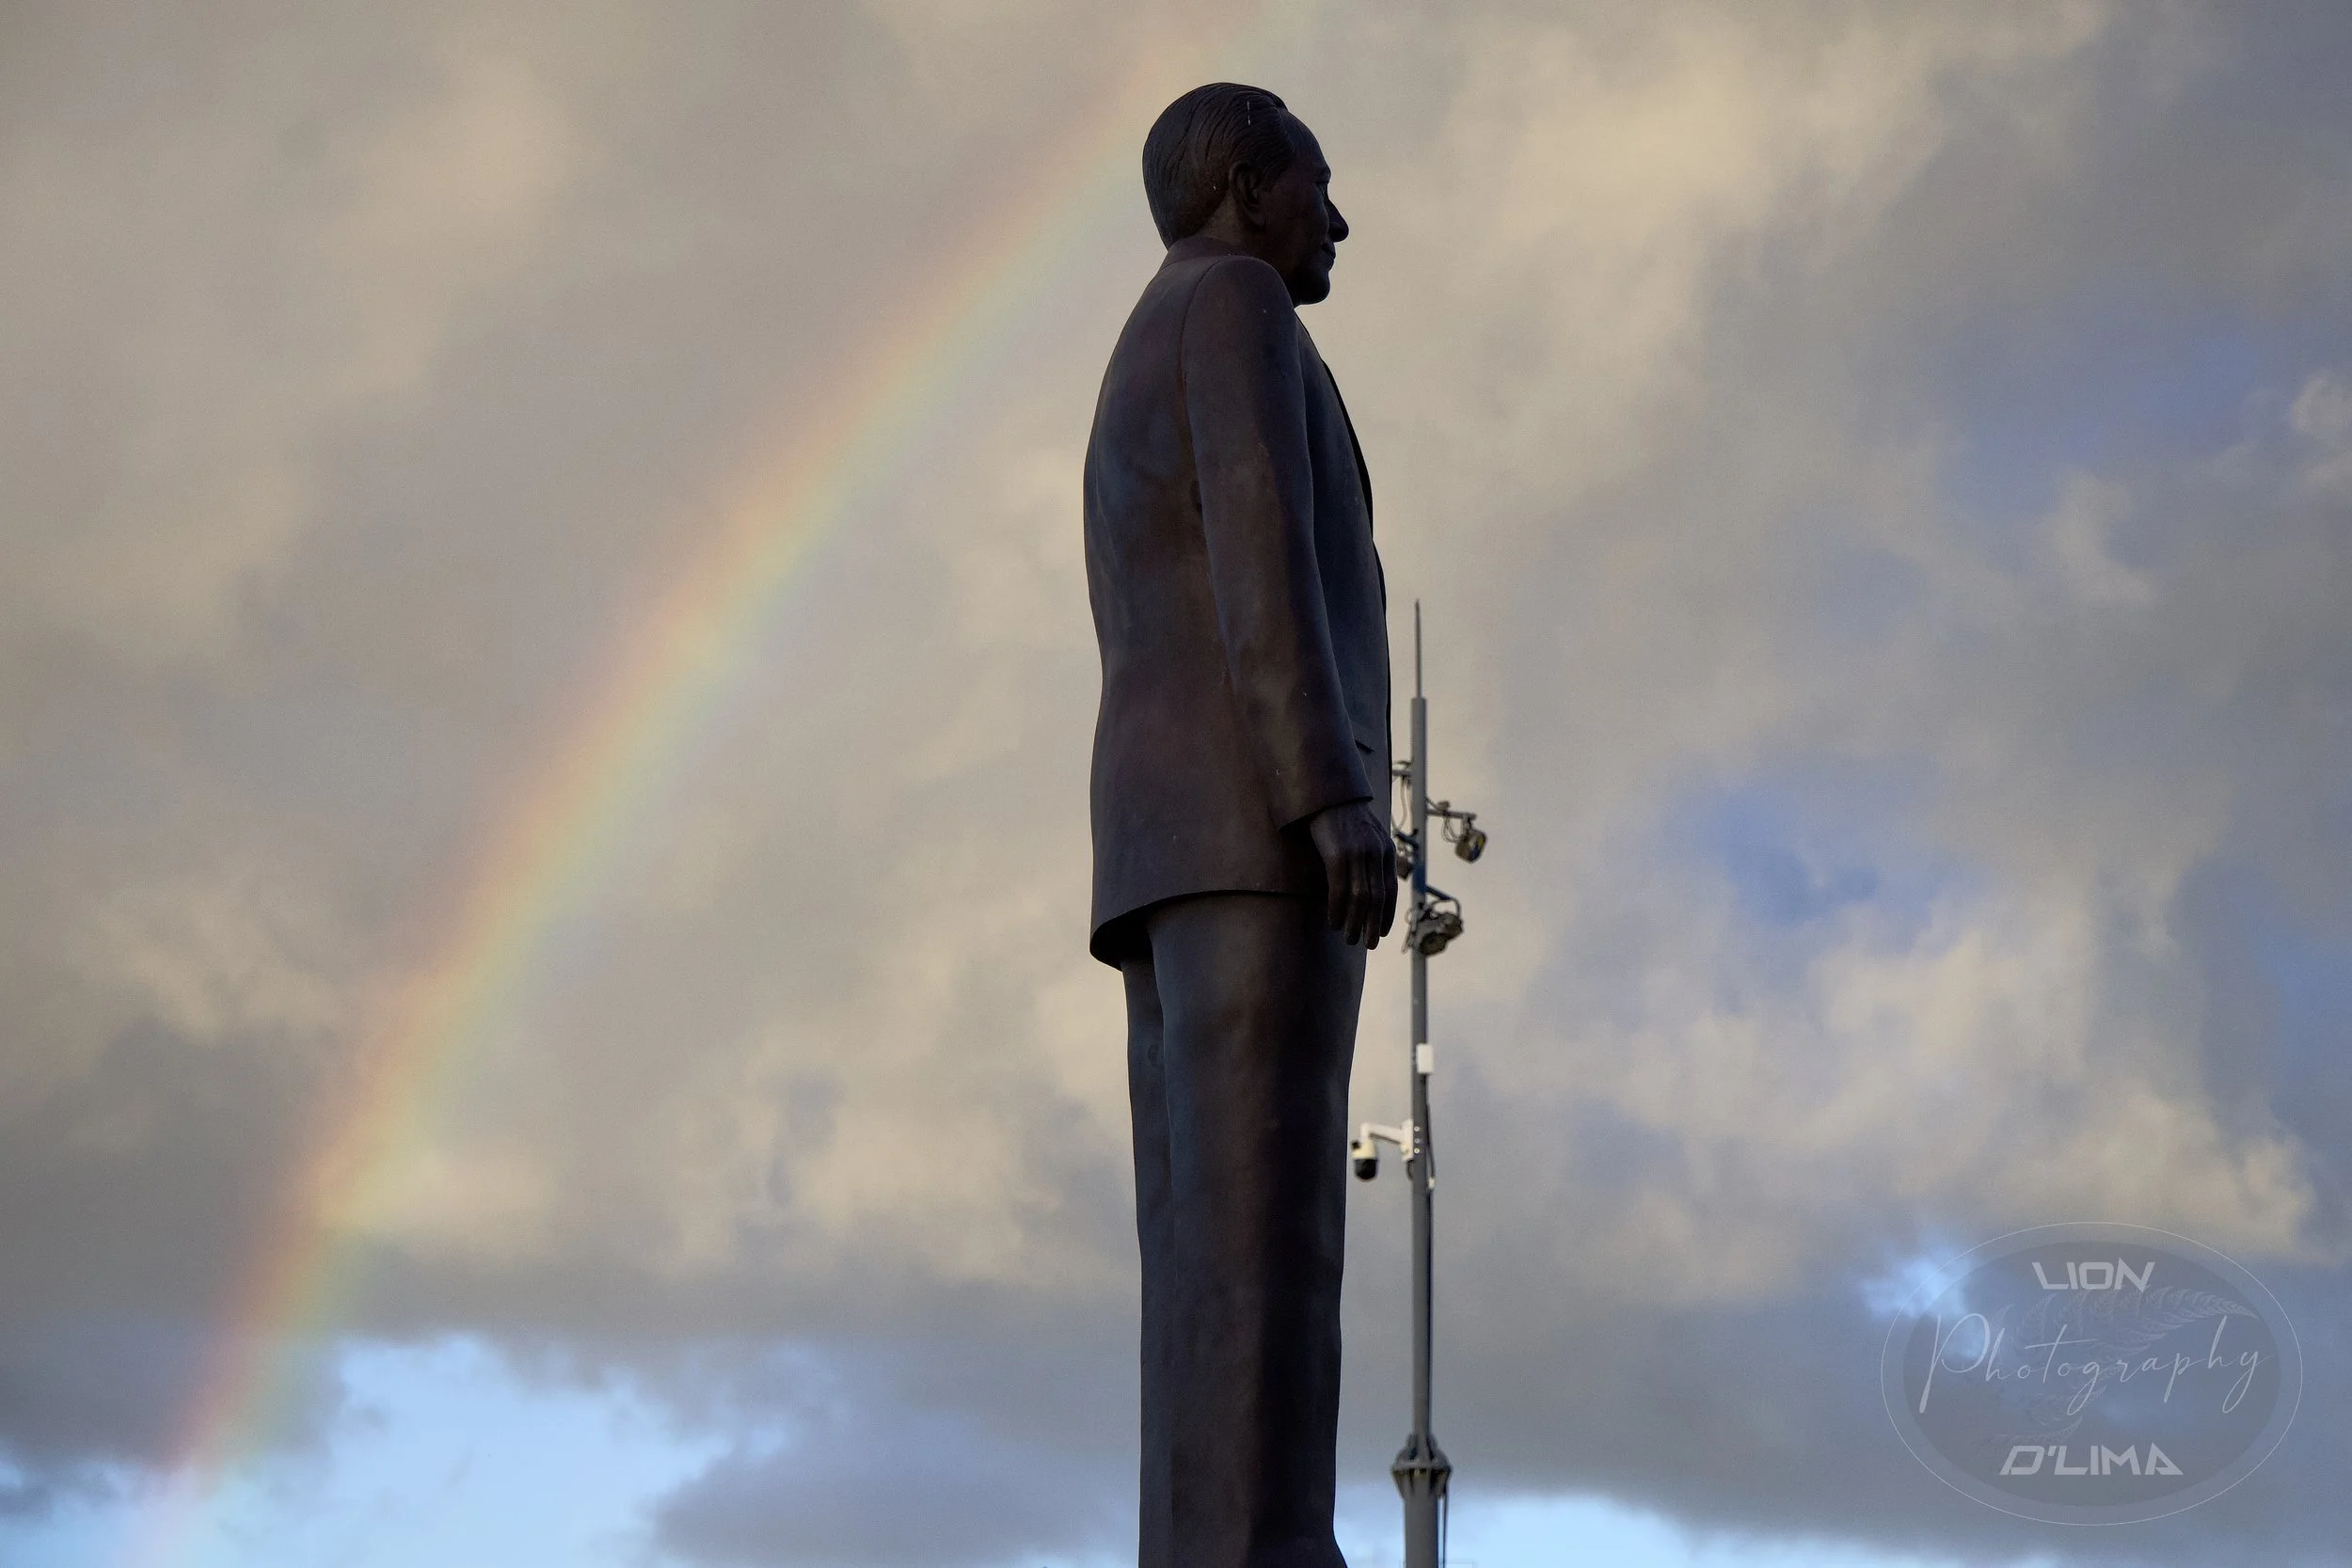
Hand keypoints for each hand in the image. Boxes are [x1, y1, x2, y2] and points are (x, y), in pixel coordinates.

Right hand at [1306, 799, 1397, 948]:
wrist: (1325, 791)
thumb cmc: (1342, 816)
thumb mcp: (1365, 835)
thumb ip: (1370, 856)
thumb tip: (1368, 884)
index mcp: (1385, 849)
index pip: (1390, 889)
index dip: (1386, 914)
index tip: (1380, 933)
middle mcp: (1375, 851)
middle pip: (1377, 898)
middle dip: (1371, 925)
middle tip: (1367, 945)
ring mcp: (1357, 852)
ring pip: (1359, 897)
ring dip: (1354, 922)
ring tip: (1347, 938)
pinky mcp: (1338, 852)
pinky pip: (1340, 888)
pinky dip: (1338, 908)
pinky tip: (1333, 921)